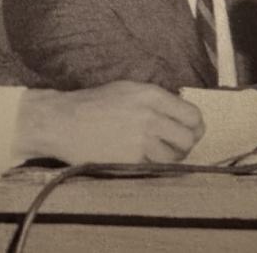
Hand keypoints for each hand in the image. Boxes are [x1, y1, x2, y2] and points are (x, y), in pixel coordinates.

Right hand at [15, 81, 204, 164]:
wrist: (61, 121)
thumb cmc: (91, 104)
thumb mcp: (127, 90)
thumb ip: (155, 100)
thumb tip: (179, 114)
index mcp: (150, 95)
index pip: (192, 115)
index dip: (195, 127)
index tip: (191, 132)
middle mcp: (149, 115)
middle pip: (188, 138)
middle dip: (185, 145)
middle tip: (174, 147)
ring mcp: (140, 139)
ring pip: (174, 157)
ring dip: (169, 158)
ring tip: (155, 154)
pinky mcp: (129, 158)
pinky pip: (154, 167)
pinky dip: (151, 166)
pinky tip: (140, 159)